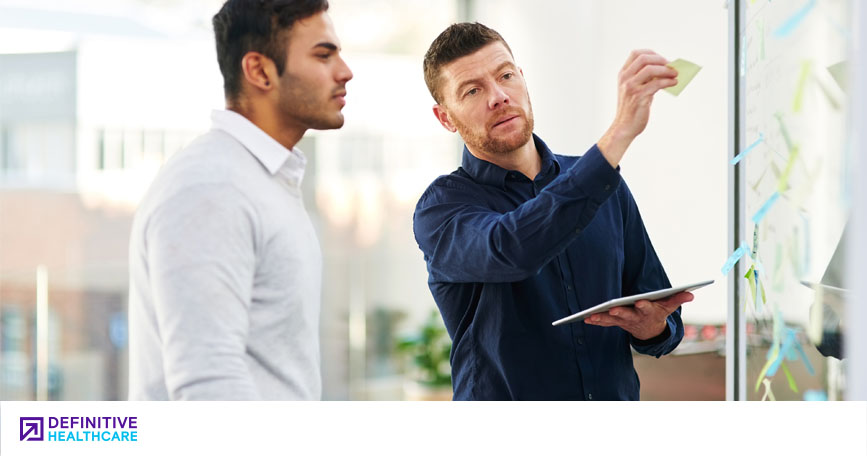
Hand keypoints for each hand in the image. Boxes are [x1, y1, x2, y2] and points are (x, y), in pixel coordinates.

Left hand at [583, 291, 693, 340]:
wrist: (649, 330)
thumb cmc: (658, 312)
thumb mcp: (669, 305)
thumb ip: (678, 298)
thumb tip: (692, 293)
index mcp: (648, 311)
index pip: (646, 307)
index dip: (643, 305)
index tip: (640, 301)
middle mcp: (635, 317)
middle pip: (627, 314)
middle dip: (620, 312)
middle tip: (613, 310)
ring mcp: (624, 321)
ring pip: (613, 320)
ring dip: (602, 318)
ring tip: (591, 316)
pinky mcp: (616, 323)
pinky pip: (605, 322)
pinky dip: (596, 321)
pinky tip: (586, 318)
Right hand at [597, 49, 677, 167]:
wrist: (624, 127)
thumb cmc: (632, 108)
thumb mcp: (635, 89)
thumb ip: (645, 78)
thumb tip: (665, 68)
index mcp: (623, 74)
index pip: (636, 53)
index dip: (651, 53)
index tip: (662, 59)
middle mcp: (625, 79)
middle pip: (644, 58)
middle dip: (660, 60)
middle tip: (671, 65)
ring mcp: (631, 87)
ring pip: (651, 69)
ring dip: (666, 70)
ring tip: (675, 74)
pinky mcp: (639, 96)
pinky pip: (657, 84)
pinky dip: (668, 81)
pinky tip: (674, 82)